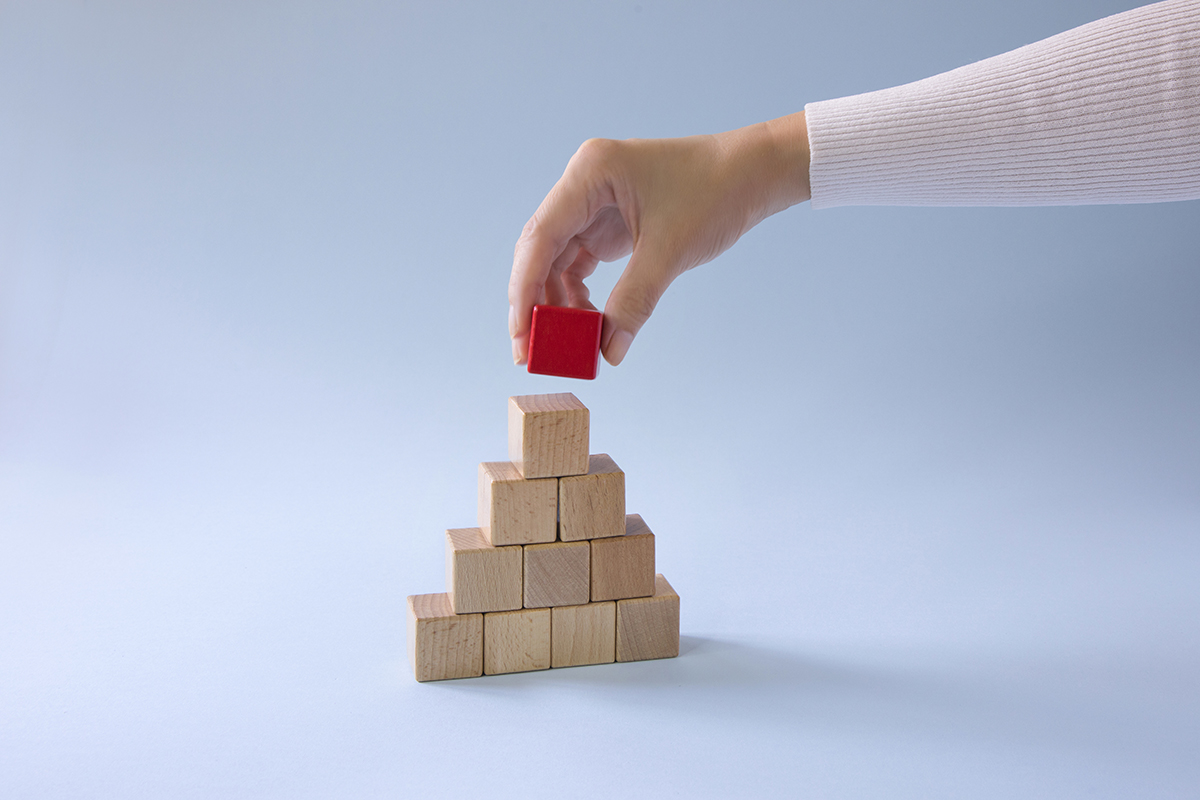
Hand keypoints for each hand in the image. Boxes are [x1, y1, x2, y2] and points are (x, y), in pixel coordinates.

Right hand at [508, 111, 811, 366]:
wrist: (752, 174)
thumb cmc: (716, 192)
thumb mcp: (670, 252)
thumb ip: (634, 301)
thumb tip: (607, 352)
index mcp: (590, 173)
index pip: (540, 236)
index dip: (524, 289)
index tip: (520, 334)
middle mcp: (584, 184)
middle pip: (540, 249)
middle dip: (534, 301)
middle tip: (530, 351)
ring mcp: (593, 203)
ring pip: (555, 260)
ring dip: (557, 302)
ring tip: (566, 343)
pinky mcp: (607, 222)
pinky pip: (578, 263)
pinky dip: (577, 295)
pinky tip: (585, 322)